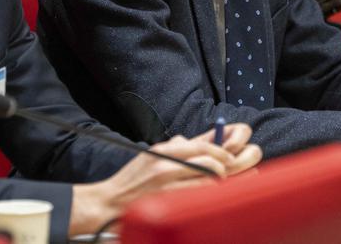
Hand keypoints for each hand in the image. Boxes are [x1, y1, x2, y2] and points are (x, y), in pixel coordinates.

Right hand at [69, 126, 260, 235]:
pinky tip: (209, 197)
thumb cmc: (134, 179)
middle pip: (209, 161)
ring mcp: (167, 184)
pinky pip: (198, 196)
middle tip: (230, 170)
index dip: (220, 150)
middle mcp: (167, 164)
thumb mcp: (154, 154)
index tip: (229, 156)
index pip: (202, 145)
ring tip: (220, 184)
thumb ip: (178, 147)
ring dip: (219, 182)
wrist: (110, 201)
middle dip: (225, 165)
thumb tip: (204, 140)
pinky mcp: (167, 201)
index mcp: (165, 150)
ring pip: (208, 179)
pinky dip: (208, 195)